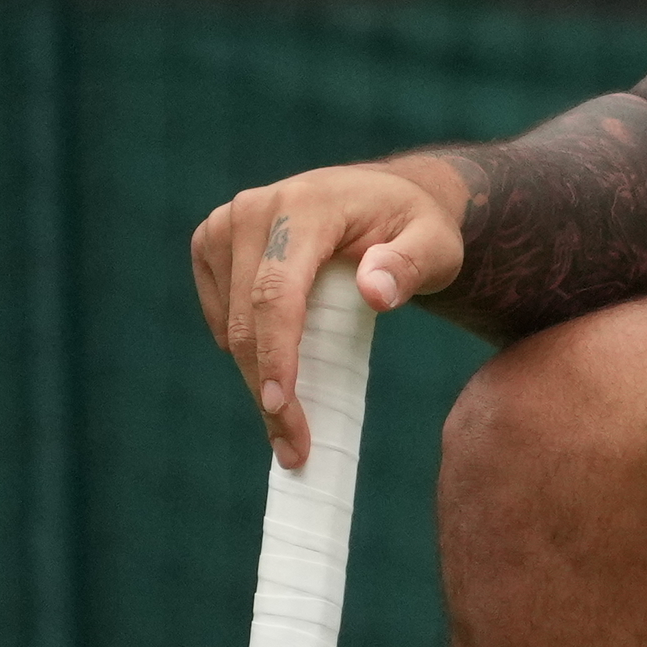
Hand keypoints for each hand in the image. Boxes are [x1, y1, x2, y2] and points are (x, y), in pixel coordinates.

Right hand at [188, 159, 465, 466]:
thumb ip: (411, 265)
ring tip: (294, 421)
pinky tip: (280, 367)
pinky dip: (244, 351)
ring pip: (228, 325)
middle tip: (293, 449)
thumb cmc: (414, 226)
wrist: (382, 198)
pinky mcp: (211, 244)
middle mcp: (254, 211)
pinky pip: (220, 315)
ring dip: (256, 378)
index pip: (277, 293)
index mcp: (304, 206)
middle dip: (266, 390)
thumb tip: (374, 292)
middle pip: (247, 319)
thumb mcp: (435, 244)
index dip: (276, 356)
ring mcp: (224, 224)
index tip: (282, 410)